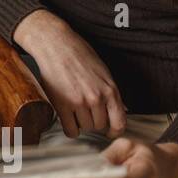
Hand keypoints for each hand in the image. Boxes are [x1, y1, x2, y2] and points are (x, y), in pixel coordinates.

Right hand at [14, 10, 125, 138]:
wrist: (56, 45)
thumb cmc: (79, 54)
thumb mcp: (103, 72)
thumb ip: (112, 93)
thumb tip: (121, 109)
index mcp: (110, 90)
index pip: (119, 122)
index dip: (115, 131)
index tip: (110, 132)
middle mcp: (96, 98)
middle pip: (100, 126)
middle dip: (94, 121)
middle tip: (86, 112)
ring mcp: (79, 102)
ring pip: (85, 128)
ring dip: (81, 123)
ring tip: (75, 110)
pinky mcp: (61, 104)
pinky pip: (70, 129)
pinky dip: (70, 128)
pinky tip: (68, 119)